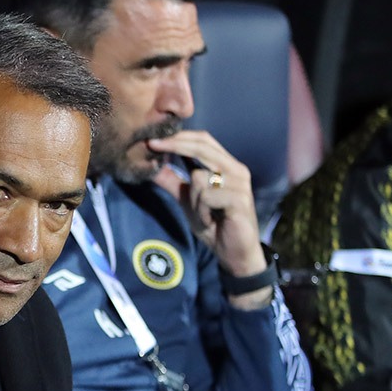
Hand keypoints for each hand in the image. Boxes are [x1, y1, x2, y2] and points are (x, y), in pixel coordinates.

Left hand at [148, 131, 269, 308]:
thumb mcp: (187, 201)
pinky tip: (211, 221)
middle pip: (202, 146)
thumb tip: (151, 166)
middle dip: (175, 145)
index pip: (203, 140)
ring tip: (203, 215)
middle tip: (153, 144)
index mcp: (226, 166)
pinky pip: (207, 196)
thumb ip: (173, 182)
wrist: (233, 254)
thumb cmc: (214, 226)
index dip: (179, 137)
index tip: (153, 139)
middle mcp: (236, 170)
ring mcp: (239, 184)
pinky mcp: (240, 199)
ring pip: (199, 176)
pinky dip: (202, 211)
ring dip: (193, 200)